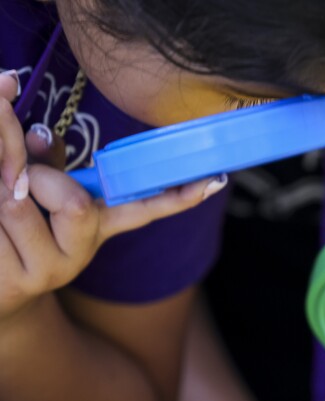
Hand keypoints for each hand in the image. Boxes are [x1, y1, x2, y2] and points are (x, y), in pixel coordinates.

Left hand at [0, 76, 225, 321]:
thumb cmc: (6, 224)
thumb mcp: (27, 183)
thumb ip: (34, 149)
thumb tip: (21, 103)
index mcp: (94, 222)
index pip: (144, 207)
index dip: (178, 196)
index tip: (213, 181)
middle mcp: (83, 249)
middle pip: (76, 204)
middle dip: (40, 181)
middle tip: (17, 189)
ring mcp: (54, 269)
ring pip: (22, 206)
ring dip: (1, 192)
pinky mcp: (21, 282)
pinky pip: (1, 217)